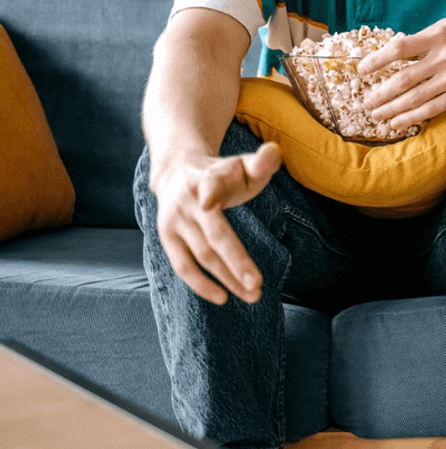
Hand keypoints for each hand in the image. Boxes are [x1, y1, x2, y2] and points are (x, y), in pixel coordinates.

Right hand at [149, 143, 281, 304]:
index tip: (209, 200)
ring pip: (201, 256)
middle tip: (258, 285)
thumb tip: (275, 151)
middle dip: (236, 261)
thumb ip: (261, 162)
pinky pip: (183, 266)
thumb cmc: (223, 173)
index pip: (210, 185)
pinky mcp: (167, 238)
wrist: (177, 171)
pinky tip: (223, 297)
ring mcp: (174, 221)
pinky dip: (201, 284)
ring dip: (227, 279)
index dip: (210, 192)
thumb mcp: (242, 165)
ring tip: (252, 295)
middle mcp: (188, 201)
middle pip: (213, 235)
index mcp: (209, 178)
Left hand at [357, 18, 445, 129]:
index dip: (376, 60)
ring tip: (376, 116)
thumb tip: (396, 49)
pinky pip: (433, 108)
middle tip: (366, 103)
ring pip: (415, 97)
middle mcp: (445, 56)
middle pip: (403, 79)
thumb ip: (426, 37)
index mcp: (438, 35)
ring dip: (392, 109)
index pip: (399, 48)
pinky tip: (399, 122)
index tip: (362, 70)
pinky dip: (412, 117)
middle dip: (380, 93)